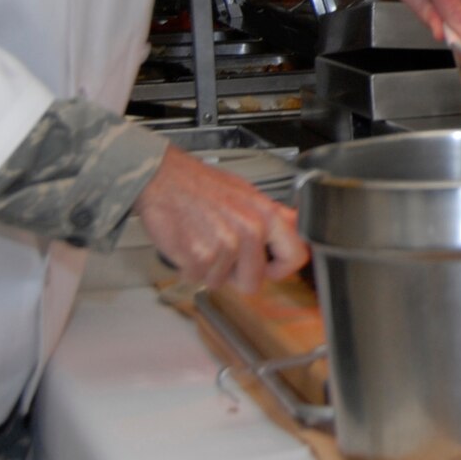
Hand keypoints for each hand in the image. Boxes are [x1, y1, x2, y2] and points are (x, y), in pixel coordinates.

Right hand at [133, 146, 307, 293]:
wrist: (164, 178)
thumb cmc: (201, 185)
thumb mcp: (248, 194)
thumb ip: (271, 218)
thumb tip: (294, 234)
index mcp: (267, 214)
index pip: (296, 256)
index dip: (281, 269)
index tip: (270, 269)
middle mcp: (251, 230)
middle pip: (253, 282)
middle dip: (236, 275)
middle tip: (222, 250)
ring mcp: (226, 245)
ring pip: (220, 282)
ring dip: (209, 268)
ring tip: (202, 238)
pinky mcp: (200, 257)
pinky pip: (197, 279)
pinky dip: (188, 267)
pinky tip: (188, 243)